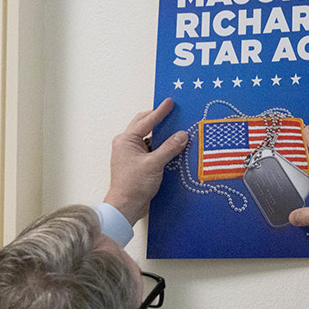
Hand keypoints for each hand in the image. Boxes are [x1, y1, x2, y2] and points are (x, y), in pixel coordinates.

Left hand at [104, 97, 187, 224]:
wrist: (125, 206)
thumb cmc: (134, 186)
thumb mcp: (154, 164)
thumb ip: (169, 148)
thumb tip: (182, 135)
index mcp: (126, 140)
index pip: (146, 121)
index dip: (160, 111)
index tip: (170, 102)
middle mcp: (125, 144)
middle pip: (143, 125)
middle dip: (157, 118)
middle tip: (171, 111)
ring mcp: (130, 154)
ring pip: (147, 137)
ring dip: (160, 133)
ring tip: (174, 128)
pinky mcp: (136, 163)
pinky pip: (149, 149)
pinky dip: (159, 146)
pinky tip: (171, 146)